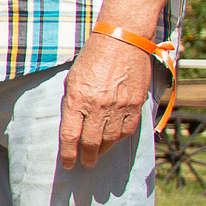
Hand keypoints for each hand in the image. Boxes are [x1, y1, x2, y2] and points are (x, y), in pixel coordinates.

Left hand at [60, 30, 153, 169]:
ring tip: (99, 154)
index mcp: (77, 99)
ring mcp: (119, 106)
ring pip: (111, 139)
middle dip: (87, 157)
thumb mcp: (72, 80)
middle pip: (91, 142)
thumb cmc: (92, 59)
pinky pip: (128, 130)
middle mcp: (98, 106)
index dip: (69, 154)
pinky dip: (120, 138)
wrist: (122, 41)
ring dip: (104, 150)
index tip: (69, 164)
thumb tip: (73, 126)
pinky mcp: (136, 104)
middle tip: (85, 163)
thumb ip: (72, 103)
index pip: (70, 136)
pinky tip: (114, 140)